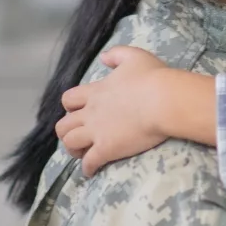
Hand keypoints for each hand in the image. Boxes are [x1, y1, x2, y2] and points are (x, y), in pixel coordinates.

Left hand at [57, 46, 170, 176]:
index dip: (70, 107)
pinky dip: (88, 168)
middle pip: (63, 125)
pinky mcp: (107, 149)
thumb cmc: (152, 78)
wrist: (163, 100)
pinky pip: (89, 163)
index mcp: (96, 92)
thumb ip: (116, 54)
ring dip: (73, 150)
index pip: (69, 99)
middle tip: (79, 135)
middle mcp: (91, 113)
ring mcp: (97, 132)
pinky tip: (92, 171)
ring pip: (70, 144)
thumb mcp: (134, 56)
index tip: (78, 111)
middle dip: (66, 132)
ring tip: (82, 153)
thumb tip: (103, 57)